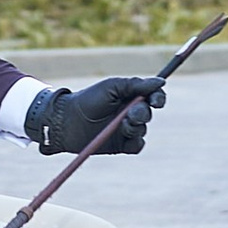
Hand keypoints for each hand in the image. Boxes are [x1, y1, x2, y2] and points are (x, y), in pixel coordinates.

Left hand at [34, 74, 165, 157]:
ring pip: (143, 129)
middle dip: (143, 113)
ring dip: (136, 126)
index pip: (152, 96)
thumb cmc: (87, 100)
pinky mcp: (121, 145)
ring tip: (122, 124)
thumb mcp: (111, 87)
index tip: (156, 101)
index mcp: (129, 96)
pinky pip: (137, 146)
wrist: (66, 121)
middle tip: (131, 114)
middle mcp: (129, 112)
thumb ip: (136, 84)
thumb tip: (161, 82)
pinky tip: (126, 136)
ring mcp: (125, 129)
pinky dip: (135, 142)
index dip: (158, 97)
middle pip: (149, 113)